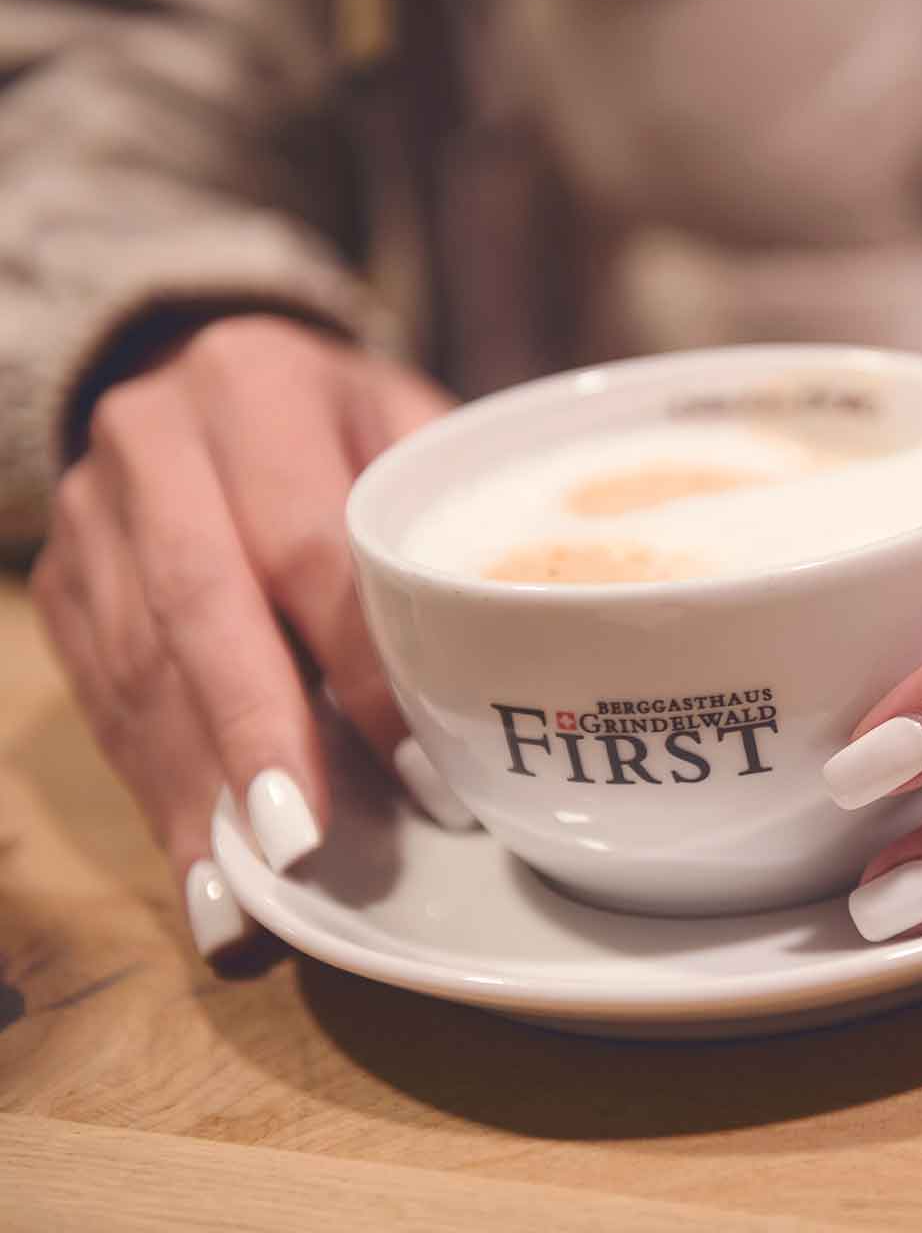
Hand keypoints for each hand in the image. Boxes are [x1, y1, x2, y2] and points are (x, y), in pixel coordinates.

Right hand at [29, 315, 454, 958]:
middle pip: (199, 607)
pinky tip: (203, 862)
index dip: (361, 664)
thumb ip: (440, 516)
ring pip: (139, 666)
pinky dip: (158, 786)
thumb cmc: (343, 420)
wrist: (207, 370)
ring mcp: (91, 514)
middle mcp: (154, 441)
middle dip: (256, 735)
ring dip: (199, 785)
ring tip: (251, 887)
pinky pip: (104, 698)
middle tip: (304, 843)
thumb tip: (520, 650)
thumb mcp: (404, 423)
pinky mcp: (64, 583)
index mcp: (254, 386)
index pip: (307, 545)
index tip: (415, 761)